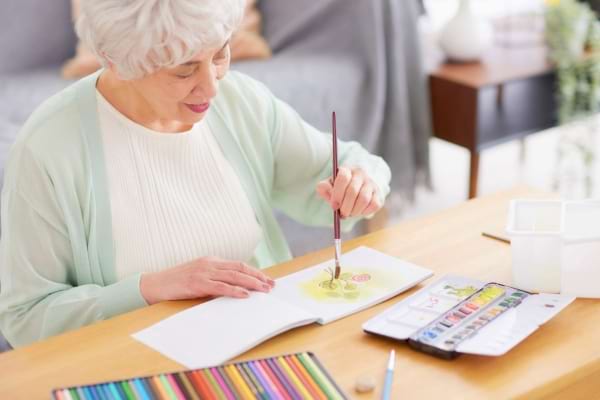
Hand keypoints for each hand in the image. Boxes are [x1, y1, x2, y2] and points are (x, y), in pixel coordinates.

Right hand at [140, 257, 275, 304]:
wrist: (154, 284)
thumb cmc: (177, 283)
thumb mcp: (199, 277)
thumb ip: (215, 279)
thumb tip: (236, 289)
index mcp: (211, 261)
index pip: (238, 265)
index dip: (255, 272)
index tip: (267, 280)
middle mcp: (210, 264)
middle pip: (240, 268)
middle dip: (258, 277)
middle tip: (271, 285)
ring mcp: (203, 272)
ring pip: (233, 276)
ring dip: (251, 283)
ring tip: (264, 290)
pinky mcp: (197, 283)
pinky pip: (220, 286)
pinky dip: (234, 290)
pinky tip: (245, 295)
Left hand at [316, 166, 381, 217]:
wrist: (360, 186)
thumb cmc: (341, 188)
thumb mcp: (330, 185)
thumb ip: (324, 187)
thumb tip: (329, 192)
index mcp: (347, 170)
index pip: (343, 178)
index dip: (337, 194)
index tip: (334, 206)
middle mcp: (361, 174)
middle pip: (353, 191)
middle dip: (345, 207)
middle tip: (342, 214)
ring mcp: (371, 183)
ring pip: (363, 199)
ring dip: (354, 211)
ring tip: (350, 213)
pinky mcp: (379, 194)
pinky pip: (373, 205)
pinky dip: (365, 212)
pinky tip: (359, 211)